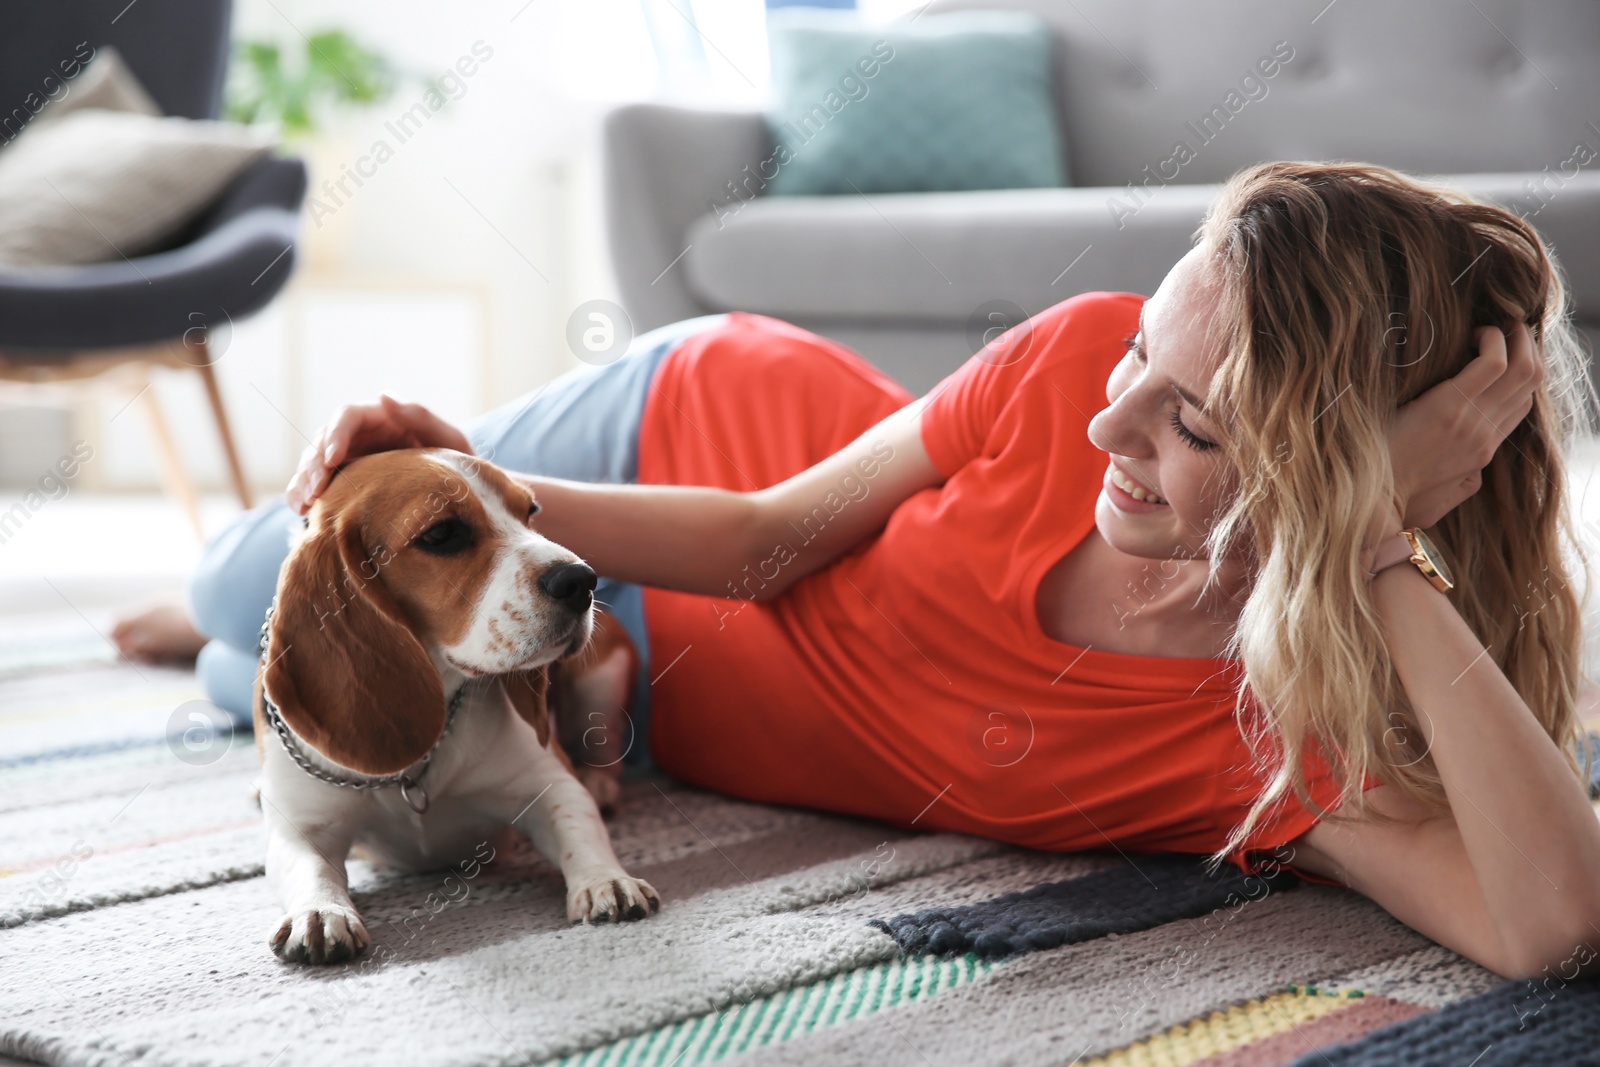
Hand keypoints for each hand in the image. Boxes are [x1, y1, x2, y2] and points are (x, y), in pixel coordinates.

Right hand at [286, 395, 473, 514]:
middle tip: (315, 491)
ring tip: (306, 505)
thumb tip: (384, 396)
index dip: (335, 435)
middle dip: (314, 464)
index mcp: (381, 418)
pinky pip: (314, 483)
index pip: (347, 416)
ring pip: (313, 462)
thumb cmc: (455, 461)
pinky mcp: (343, 480)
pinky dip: (302, 494)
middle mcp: (359, 435)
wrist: (457, 491)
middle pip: (323, 440)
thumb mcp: (449, 439)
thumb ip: (422, 417)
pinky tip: (300, 510)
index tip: (331, 459)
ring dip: (304, 481)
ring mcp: (348, 457)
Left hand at [1368, 323, 1541, 548]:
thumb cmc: (1389, 494)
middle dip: (1526, 349)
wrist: (1369, 502)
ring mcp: (1473, 422)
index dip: (1520, 375)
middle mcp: (1486, 437)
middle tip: (1507, 330)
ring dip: (1516, 340)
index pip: (1521, 406)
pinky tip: (1473, 334)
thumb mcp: (1437, 495)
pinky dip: (1492, 340)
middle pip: (1530, 385)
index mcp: (1480, 453)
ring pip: (1524, 371)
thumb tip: (1470, 465)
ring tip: (1494, 327)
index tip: (1502, 353)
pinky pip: (1494, 362)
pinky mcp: (1451, 407)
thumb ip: (1460, 478)